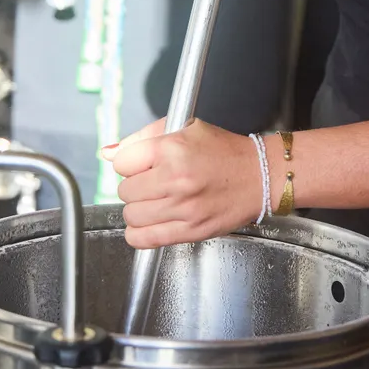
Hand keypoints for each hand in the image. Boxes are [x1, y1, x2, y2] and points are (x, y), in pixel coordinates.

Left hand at [103, 118, 263, 248]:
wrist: (260, 175)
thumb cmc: (223, 151)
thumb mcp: (184, 128)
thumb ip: (141, 138)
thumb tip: (107, 152)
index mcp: (172, 148)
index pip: (121, 163)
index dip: (130, 163)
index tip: (142, 165)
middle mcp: (176, 178)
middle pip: (124, 191)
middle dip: (135, 186)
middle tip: (153, 182)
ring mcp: (183, 207)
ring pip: (131, 215)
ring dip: (139, 209)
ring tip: (156, 200)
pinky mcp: (190, 230)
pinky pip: (144, 239)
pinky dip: (139, 233)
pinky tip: (151, 222)